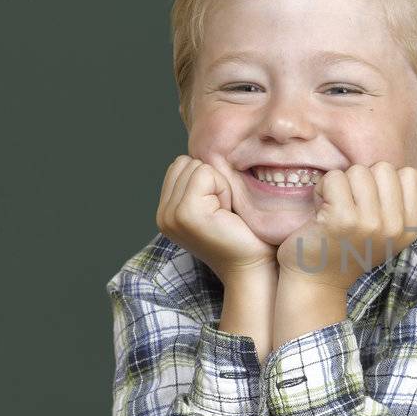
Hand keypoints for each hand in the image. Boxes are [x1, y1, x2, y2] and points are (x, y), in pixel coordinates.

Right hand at [157, 155, 276, 282]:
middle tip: (224, 212)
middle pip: (186, 162)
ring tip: (225, 213)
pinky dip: (223, 189)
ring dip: (219, 185)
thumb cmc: (244, 235)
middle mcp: (162, 214)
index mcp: (166, 211)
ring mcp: (170, 215)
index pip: (180, 164)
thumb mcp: (215, 204)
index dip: (207, 179)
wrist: (253, 266)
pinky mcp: (185, 214)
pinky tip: (227, 214)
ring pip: (196, 166)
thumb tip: (203, 149)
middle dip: (212, 180)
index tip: (220, 209)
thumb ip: (200, 183)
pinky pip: (205, 174)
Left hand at [276, 162, 416, 290]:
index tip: (372, 201)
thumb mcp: (386, 233)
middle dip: (363, 180)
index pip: (412, 176)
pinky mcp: (343, 219)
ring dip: (341, 184)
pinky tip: (320, 209)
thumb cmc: (348, 249)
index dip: (387, 180)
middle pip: (384, 168)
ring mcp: (370, 223)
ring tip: (334, 207)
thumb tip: (408, 173)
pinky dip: (323, 189)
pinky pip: (335, 178)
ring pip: (358, 171)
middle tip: (350, 203)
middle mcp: (394, 227)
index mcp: (409, 229)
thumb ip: (401, 205)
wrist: (317, 280)